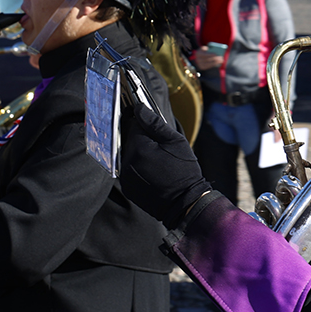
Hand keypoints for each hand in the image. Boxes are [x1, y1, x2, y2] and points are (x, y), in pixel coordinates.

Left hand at [120, 103, 210, 229]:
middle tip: (159, 145)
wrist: (184, 203)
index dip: (144, 122)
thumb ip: (155, 123)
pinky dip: (137, 166)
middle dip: (141, 138)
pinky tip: (151, 170)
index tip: (153, 126)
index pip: (134, 124)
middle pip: (129, 139)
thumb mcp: (175, 142)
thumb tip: (139, 108)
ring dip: (138, 152)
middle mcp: (127, 162)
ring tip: (157, 159)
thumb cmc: (183, 170)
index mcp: (139, 148)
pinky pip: (128, 169)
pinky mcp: (127, 187)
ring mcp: (125, 176)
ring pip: (128, 154)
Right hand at [194, 47, 224, 71]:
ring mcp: (199, 64)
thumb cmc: (205, 51)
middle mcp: (197, 59)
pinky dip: (214, 64)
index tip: (216, 54)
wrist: (200, 57)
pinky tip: (218, 63)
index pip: (204, 54)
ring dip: (216, 62)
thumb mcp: (205, 49)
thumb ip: (209, 49)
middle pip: (207, 59)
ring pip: (209, 63)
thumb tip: (216, 51)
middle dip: (215, 58)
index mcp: (198, 53)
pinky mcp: (202, 67)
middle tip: (221, 57)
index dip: (210, 54)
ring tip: (221, 60)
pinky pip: (209, 66)